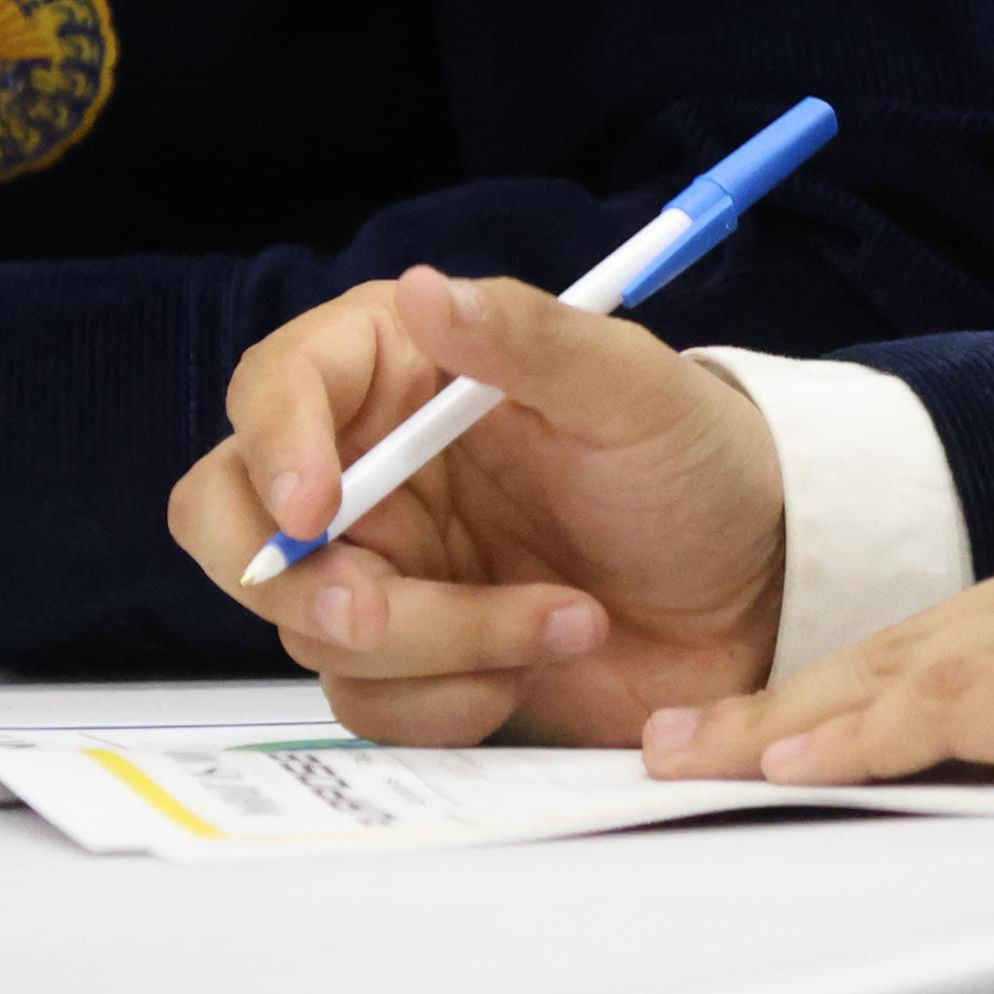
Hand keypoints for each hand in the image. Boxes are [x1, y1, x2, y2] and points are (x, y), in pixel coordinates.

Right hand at [167, 266, 786, 745]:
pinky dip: (453, 701)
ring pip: (313, 629)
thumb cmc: (700, 468)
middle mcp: (369, 470)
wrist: (762, 596)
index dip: (272, 448)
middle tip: (376, 612)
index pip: (274, 390)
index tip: (314, 506)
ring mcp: (386, 571)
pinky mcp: (414, 663)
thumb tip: (423, 290)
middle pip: (231, 524)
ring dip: (439, 641)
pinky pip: (371, 704)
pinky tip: (541, 663)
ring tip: (571, 616)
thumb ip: (527, 339)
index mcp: (399, 372)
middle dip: (295, 580)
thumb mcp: (635, 389)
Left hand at [640, 507, 993, 884]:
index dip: (882, 675)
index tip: (808, 710)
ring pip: (911, 662)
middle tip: (693, 733)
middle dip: (802, 688)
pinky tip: (786, 763)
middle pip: (923, 636)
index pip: (985, 627)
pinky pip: (950, 710)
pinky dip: (860, 736)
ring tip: (690, 757)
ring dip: (790, 716)